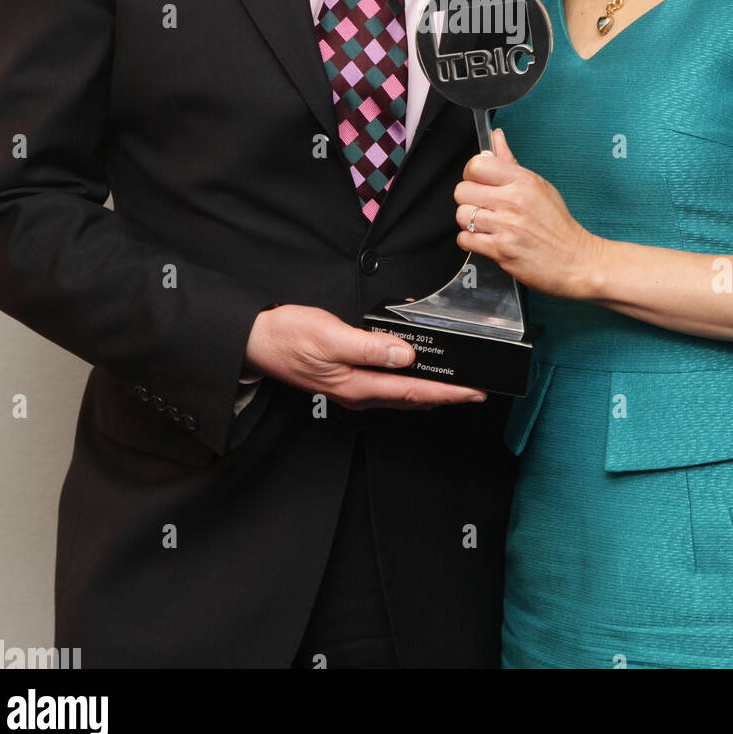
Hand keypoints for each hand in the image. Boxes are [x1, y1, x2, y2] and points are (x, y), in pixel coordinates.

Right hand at [242, 305, 486, 409]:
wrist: (256, 340)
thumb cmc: (288, 336)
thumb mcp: (330, 336)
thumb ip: (369, 347)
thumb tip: (406, 355)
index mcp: (358, 385)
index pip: (414, 392)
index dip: (449, 393)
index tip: (475, 392)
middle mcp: (359, 392)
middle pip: (413, 397)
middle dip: (447, 394)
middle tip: (477, 389)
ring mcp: (353, 386)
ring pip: (402, 392)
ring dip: (431, 388)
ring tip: (456, 381)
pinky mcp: (347, 376)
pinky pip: (388, 382)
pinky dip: (410, 377)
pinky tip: (416, 366)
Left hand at [454, 127, 600, 298]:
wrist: (574, 260)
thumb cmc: (558, 224)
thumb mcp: (538, 185)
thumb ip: (510, 162)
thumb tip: (496, 137)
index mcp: (523, 181)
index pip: (477, 165)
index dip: (471, 174)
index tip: (478, 181)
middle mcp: (513, 201)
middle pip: (462, 190)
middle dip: (468, 199)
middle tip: (482, 206)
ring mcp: (506, 226)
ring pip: (461, 215)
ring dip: (469, 221)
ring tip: (486, 224)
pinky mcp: (501, 250)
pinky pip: (465, 239)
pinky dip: (471, 241)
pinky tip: (486, 239)